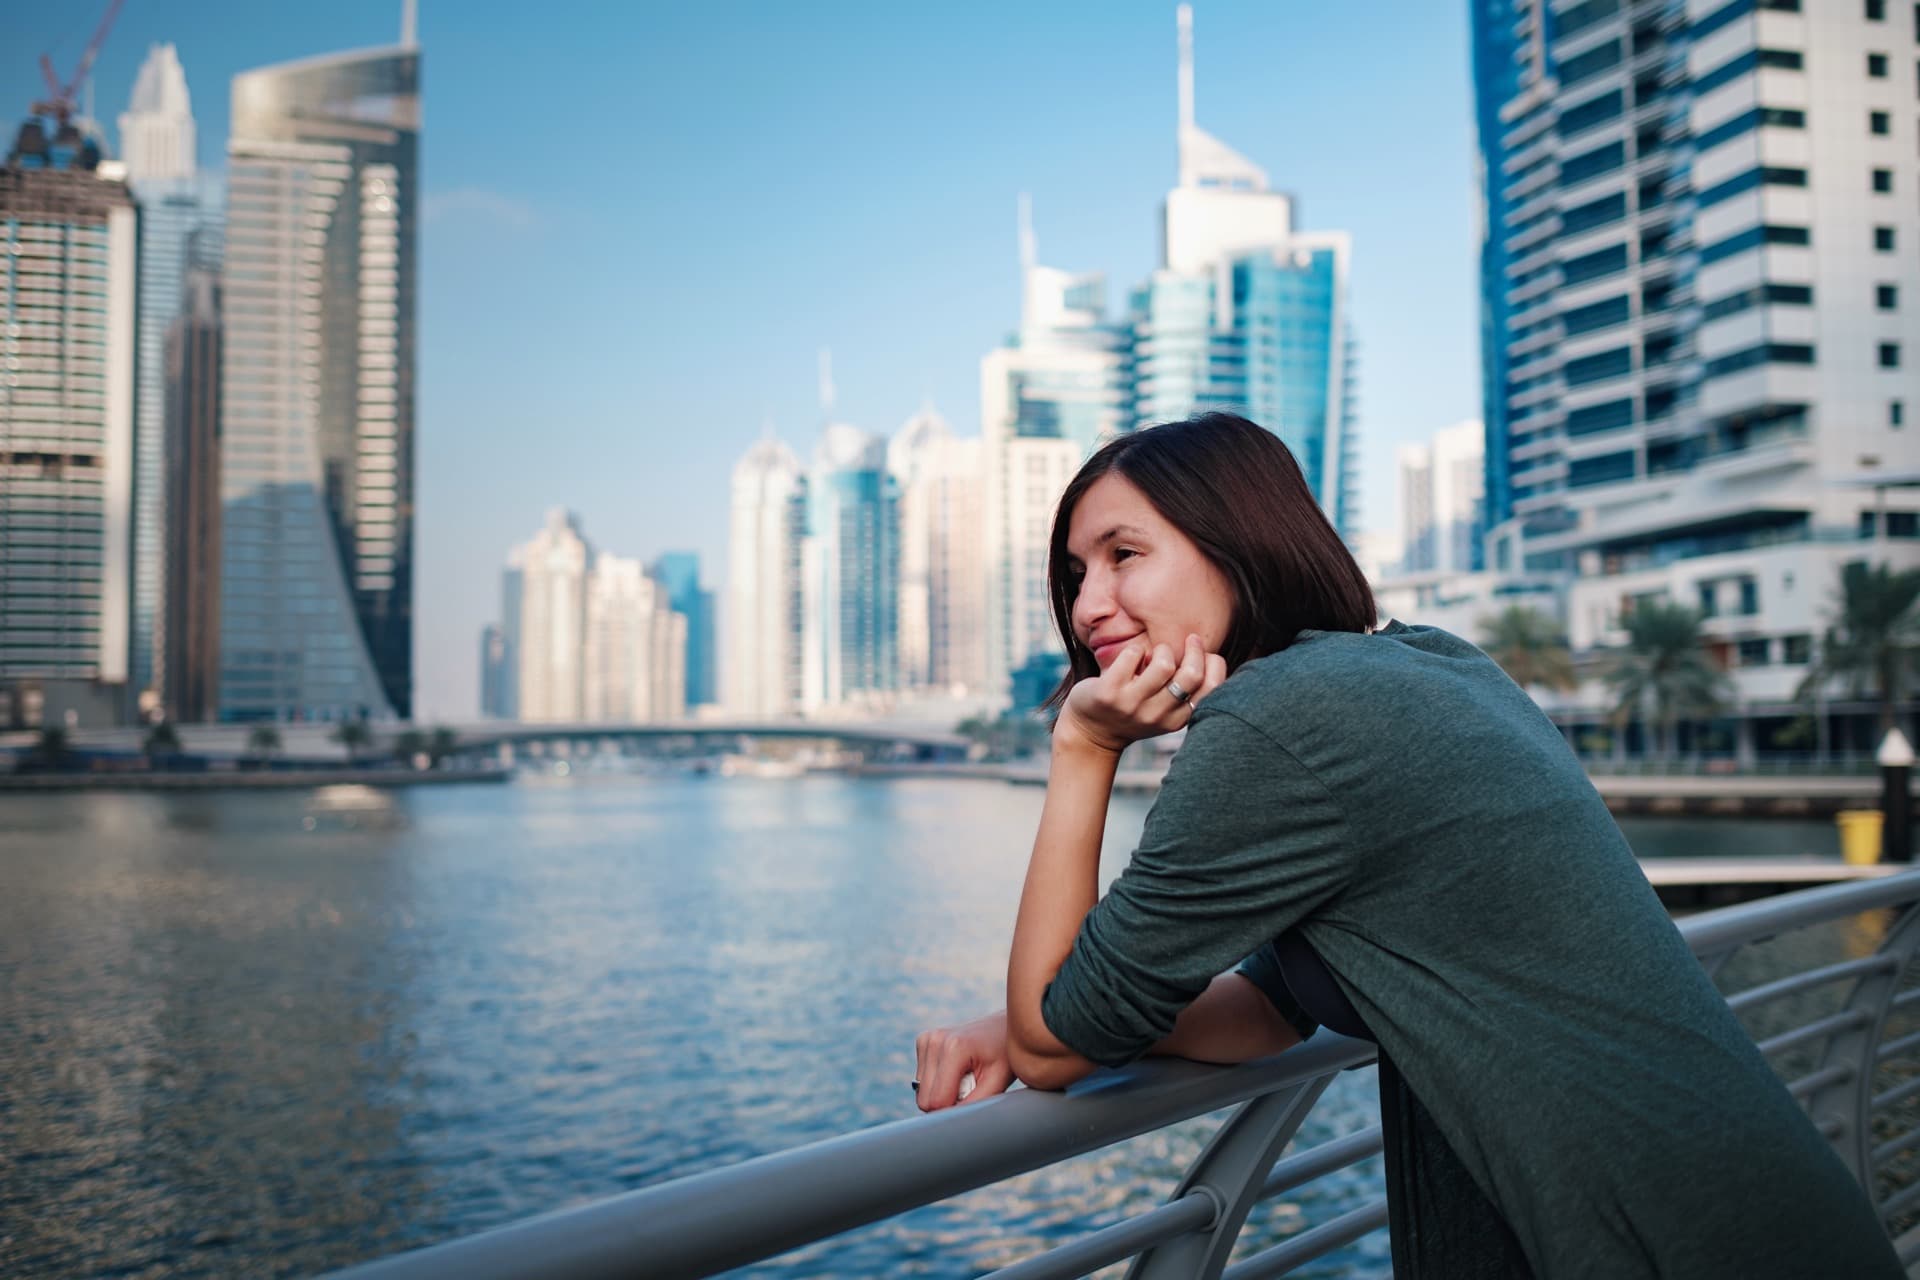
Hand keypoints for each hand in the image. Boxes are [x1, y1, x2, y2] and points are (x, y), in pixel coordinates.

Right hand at [914, 1011, 1015, 1111]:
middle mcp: (934, 1040)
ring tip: (966, 1075)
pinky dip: (939, 1081)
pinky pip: (922, 1080)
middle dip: (948, 1101)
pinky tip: (957, 1068)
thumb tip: (950, 1122)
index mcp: (953, 1048)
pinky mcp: (923, 1041)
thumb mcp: (998, 1082)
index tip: (974, 1098)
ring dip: (943, 1091)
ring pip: (922, 1092)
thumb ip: (974, 1104)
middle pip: (925, 1099)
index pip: (936, 1101)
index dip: (955, 1110)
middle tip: (972, 1085)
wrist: (1003, 1028)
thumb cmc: (1005, 1055)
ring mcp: (926, 1039)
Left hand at [1056, 634, 1227, 755]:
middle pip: (1191, 674)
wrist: (1091, 732)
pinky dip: (1135, 650)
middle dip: (1194, 649)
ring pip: (1164, 664)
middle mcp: (1157, 716)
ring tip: (1154, 653)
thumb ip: (1185, 690)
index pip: (1211, 689)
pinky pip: (1133, 655)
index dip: (1213, 663)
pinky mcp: (1109, 692)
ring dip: (1162, 649)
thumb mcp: (1164, 710)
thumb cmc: (1135, 710)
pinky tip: (1131, 658)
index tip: (1204, 653)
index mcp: (1177, 720)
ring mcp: (1132, 705)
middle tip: (1189, 640)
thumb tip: (1207, 653)